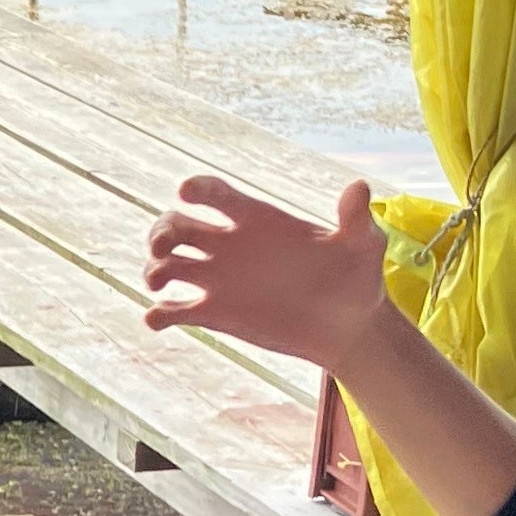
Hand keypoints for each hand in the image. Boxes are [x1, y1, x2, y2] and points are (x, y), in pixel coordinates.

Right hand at [144, 173, 397, 367]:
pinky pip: (175, 310)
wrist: (348, 327)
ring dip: (154, 267)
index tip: (186, 192)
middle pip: (178, 225)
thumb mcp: (362, 246)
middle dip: (162, 230)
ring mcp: (219, 280)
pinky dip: (159, 313)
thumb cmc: (356, 280)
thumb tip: (360, 188)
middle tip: (164, 246)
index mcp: (257, 219)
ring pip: (169, 263)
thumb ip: (355, 218)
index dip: (198, 189)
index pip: (216, 194)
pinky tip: (158, 318)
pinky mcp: (215, 313)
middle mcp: (230, 245)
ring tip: (159, 281)